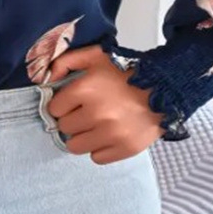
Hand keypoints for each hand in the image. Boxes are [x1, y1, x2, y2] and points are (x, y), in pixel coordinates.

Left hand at [46, 44, 164, 162]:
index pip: (54, 109)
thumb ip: (66, 62)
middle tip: (85, 112)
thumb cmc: (127, 72)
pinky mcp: (125, 148)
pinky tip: (107, 134)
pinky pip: (96, 158)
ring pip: (75, 146)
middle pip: (64, 128)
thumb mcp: (95, 56)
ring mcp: (112, 133)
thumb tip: (47, 78)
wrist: (165, 87)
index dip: (62, 104)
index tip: (72, 102)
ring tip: (94, 125)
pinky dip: (99, 148)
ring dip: (82, 136)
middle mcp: (97, 113)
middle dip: (72, 119)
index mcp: (86, 89)